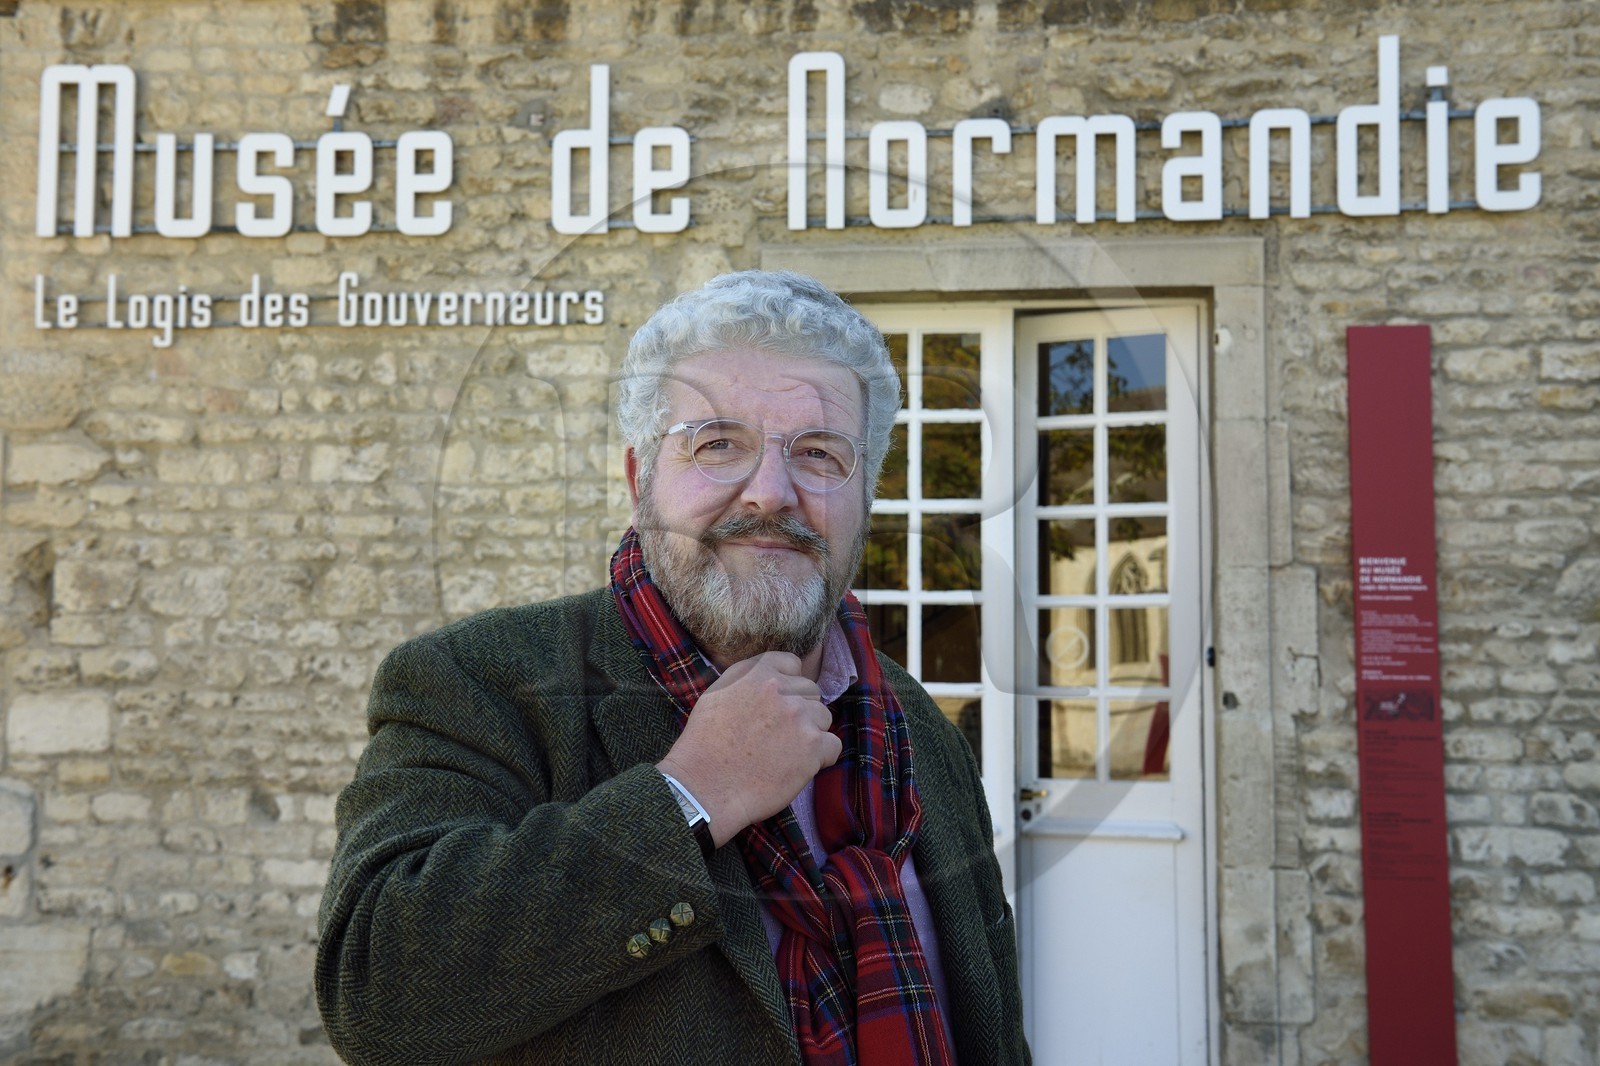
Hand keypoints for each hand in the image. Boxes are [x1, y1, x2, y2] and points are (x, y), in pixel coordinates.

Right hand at [657, 651, 841, 847]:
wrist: (705, 787)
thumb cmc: (704, 745)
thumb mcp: (716, 694)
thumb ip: (746, 677)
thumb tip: (771, 676)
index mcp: (758, 674)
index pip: (792, 664)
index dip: (789, 685)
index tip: (780, 703)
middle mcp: (782, 691)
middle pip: (811, 691)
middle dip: (800, 709)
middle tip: (779, 732)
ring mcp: (800, 719)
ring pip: (824, 717)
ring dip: (811, 732)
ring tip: (786, 751)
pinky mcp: (812, 749)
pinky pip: (833, 746)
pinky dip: (822, 757)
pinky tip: (800, 766)